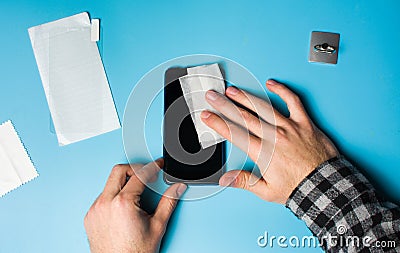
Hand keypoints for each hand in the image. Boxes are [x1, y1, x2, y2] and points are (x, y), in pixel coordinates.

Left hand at [84, 159, 186, 252]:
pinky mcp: (90, 216)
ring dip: (123, 183)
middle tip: (146, 174)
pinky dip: (114, 196)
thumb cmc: (135, 252)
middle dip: (134, 169)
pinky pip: (102, 197)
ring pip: (109, 184)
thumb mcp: (158, 226)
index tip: (158, 166)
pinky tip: (124, 205)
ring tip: (137, 194)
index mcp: (123, 203)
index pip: (139, 174)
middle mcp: (106, 203)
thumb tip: (177, 189)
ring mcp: (95, 210)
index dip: (152, 167)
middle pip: (119, 171)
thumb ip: (168, 202)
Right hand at [201, 80, 337, 203]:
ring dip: (246, 97)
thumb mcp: (267, 191)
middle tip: (212, 96)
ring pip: (264, 107)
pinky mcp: (304, 123)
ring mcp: (289, 127)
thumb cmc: (298, 188)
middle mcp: (274, 136)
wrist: (325, 186)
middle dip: (224, 105)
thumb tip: (225, 179)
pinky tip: (271, 84)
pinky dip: (282, 91)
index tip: (207, 115)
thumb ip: (245, 181)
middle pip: (244, 116)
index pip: (234, 133)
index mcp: (263, 152)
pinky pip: (293, 102)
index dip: (217, 123)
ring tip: (232, 90)